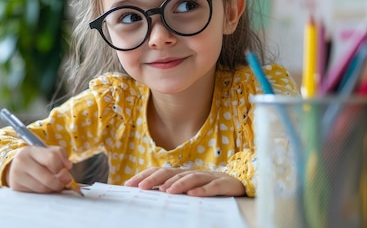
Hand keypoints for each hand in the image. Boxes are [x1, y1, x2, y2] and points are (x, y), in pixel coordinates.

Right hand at [5, 146, 73, 192]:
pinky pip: (37, 195)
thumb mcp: (48, 151)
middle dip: (60, 183)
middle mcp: (21, 163)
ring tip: (54, 184)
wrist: (17, 166)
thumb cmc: (37, 159)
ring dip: (53, 189)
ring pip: (43, 189)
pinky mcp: (17, 188)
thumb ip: (61, 155)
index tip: (67, 169)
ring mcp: (17, 177)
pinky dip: (45, 193)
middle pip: (48, 178)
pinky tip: (45, 188)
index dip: (62, 166)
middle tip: (65, 182)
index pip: (52, 159)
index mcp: (30, 151)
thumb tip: (68, 166)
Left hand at [124, 167, 244, 196]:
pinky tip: (193, 194)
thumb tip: (147, 192)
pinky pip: (212, 187)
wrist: (238, 184)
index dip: (145, 176)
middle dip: (155, 179)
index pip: (159, 172)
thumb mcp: (187, 188)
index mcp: (182, 173)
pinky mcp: (223, 184)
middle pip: (172, 173)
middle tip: (142, 187)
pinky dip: (203, 190)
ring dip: (178, 184)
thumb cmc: (208, 187)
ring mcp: (208, 177)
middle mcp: (192, 172)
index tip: (129, 184)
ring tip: (167, 191)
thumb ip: (170, 188)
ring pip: (191, 178)